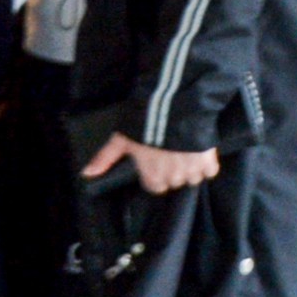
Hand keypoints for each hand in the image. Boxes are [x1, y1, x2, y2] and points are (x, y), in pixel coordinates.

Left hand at [84, 133, 219, 193]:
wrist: (175, 109)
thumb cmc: (144, 125)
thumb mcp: (121, 140)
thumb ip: (105, 158)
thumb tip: (86, 174)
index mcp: (152, 175)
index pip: (155, 187)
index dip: (154, 176)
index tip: (154, 164)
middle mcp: (173, 177)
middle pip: (174, 182)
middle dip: (171, 172)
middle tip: (167, 154)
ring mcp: (192, 170)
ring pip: (192, 178)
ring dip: (189, 169)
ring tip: (183, 152)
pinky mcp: (209, 161)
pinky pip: (209, 171)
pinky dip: (206, 165)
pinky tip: (197, 153)